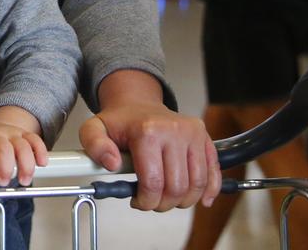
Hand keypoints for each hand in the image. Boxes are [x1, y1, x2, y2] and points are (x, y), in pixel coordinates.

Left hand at [0, 121, 47, 185]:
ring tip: (23, 180)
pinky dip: (40, 152)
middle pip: (3, 146)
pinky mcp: (27, 137)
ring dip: (25, 163)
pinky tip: (42, 164)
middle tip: (3, 181)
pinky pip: (36, 141)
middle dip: (5, 164)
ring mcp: (13, 135)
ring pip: (22, 145)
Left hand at [79, 101, 220, 210]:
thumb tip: (112, 163)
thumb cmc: (120, 122)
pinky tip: (200, 199)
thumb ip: (94, 145)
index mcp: (147, 131)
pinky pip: (213, 172)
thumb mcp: (94, 129)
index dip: (145, 200)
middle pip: (176, 187)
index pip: (153, 182)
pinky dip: (209, 191)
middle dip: (163, 203)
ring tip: (167, 197)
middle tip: (152, 201)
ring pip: (197, 184)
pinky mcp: (205, 138)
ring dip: (183, 201)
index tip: (137, 201)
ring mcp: (193, 134)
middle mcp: (174, 130)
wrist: (137, 104)